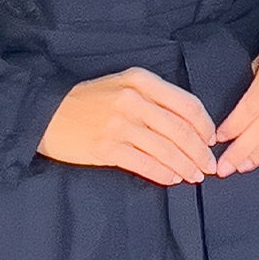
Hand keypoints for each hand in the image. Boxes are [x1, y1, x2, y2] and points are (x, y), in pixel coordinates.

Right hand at [37, 67, 219, 185]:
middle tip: (209, 167)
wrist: (47, 114)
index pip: (186, 104)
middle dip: (199, 153)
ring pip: (165, 150)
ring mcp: (119, 125)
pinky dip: (163, 173)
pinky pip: (145, 164)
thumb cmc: (90, 102)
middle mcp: (132, 100)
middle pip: (180, 130)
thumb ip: (154, 99)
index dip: (205, 126)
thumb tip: (190, 127)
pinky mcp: (107, 148)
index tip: (211, 141)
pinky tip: (172, 178)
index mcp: (140, 80)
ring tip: (194, 176)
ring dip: (185, 166)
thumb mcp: (123, 86)